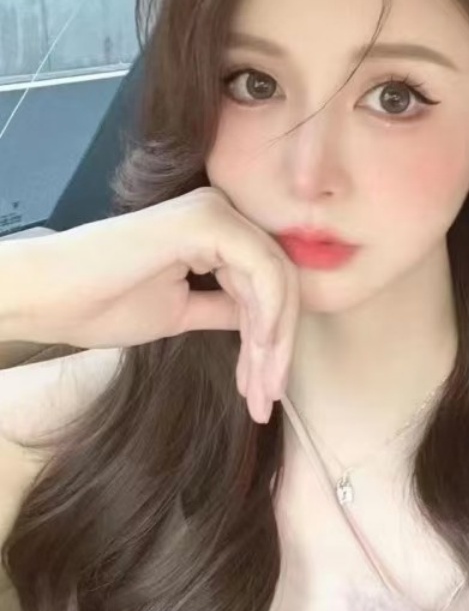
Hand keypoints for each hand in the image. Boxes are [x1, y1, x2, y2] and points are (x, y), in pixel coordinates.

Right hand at [6, 187, 299, 422]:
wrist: (49, 297)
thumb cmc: (102, 304)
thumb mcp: (181, 312)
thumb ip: (226, 309)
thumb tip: (267, 326)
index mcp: (214, 229)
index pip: (263, 283)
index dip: (271, 339)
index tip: (264, 390)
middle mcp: (220, 212)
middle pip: (277, 281)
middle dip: (277, 346)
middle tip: (269, 399)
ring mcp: (215, 212)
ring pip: (276, 278)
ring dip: (274, 342)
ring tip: (262, 393)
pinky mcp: (208, 221)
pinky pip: (261, 269)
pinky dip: (267, 313)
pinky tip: (259, 353)